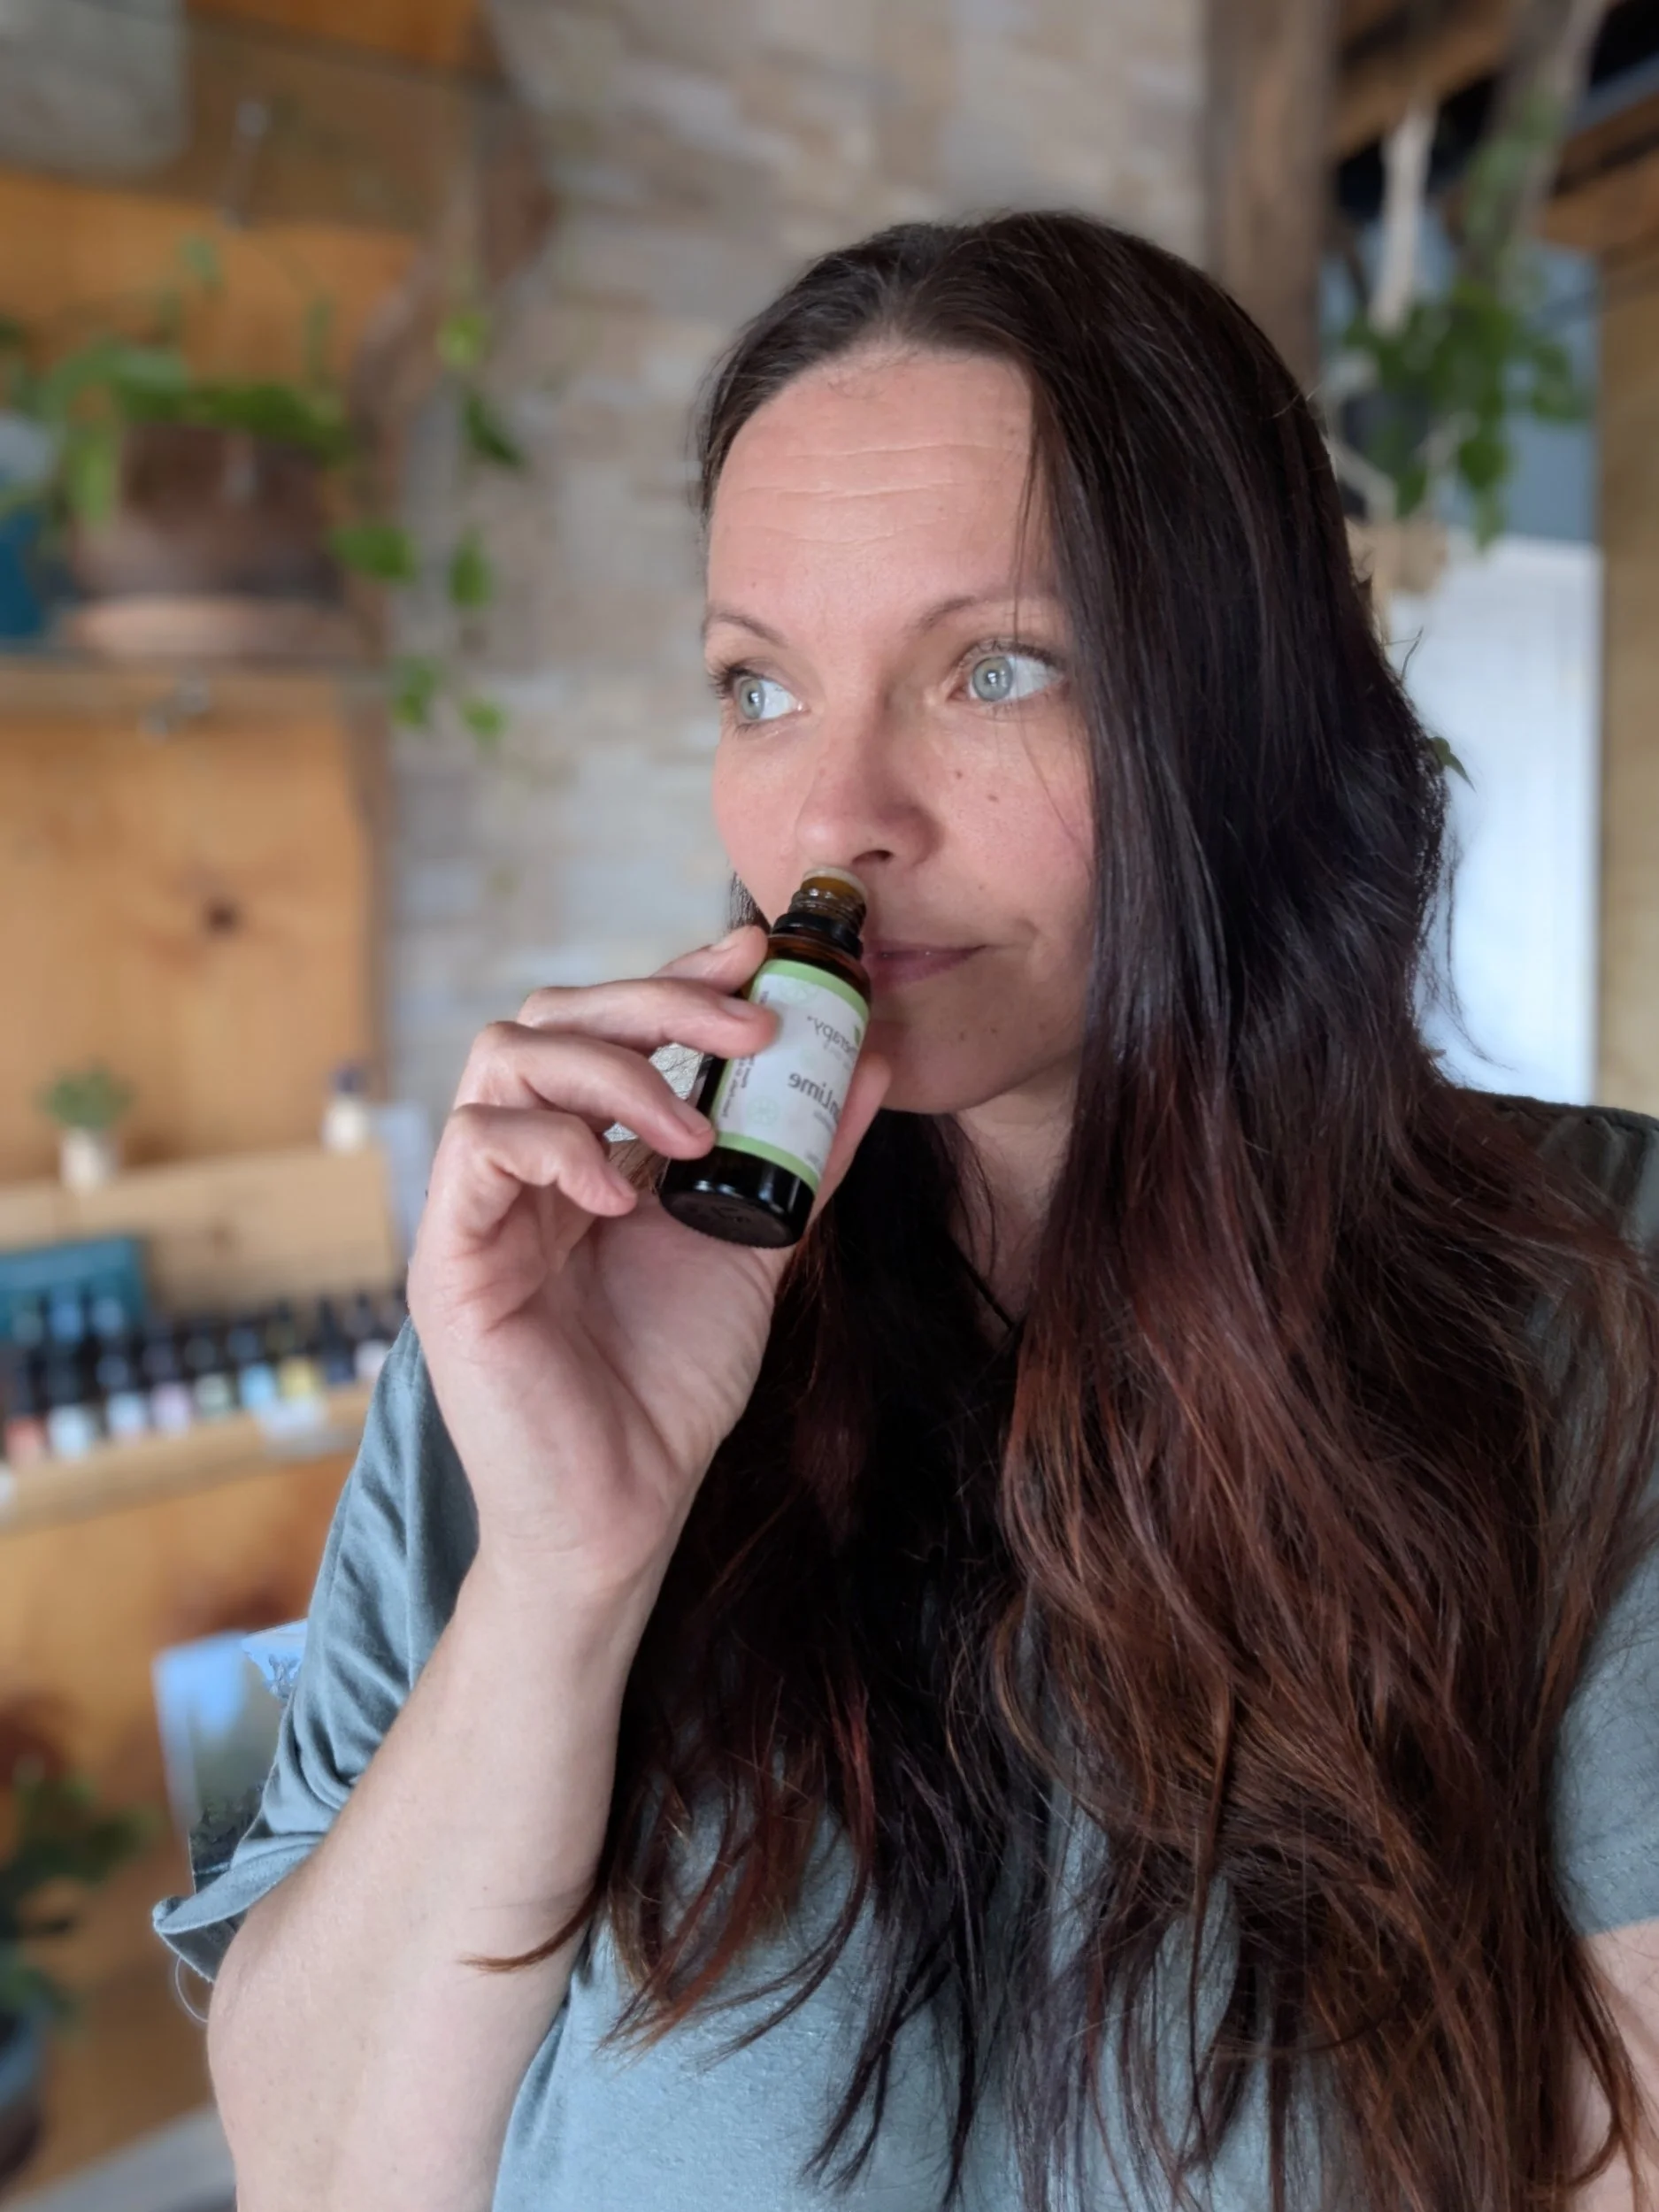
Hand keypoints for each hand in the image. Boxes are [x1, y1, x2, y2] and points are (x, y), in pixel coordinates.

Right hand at [406, 924, 889, 1620]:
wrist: (623, 1509)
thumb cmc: (671, 1385)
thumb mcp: (756, 1250)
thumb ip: (803, 1161)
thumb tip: (871, 1065)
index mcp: (588, 1152)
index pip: (613, 1024)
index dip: (678, 972)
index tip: (758, 946)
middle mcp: (525, 1163)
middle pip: (552, 1015)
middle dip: (655, 996)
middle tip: (749, 1020)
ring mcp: (480, 1205)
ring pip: (504, 1058)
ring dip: (614, 1072)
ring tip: (694, 1131)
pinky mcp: (450, 1257)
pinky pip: (477, 1146)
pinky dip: (556, 1146)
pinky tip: (622, 1195)